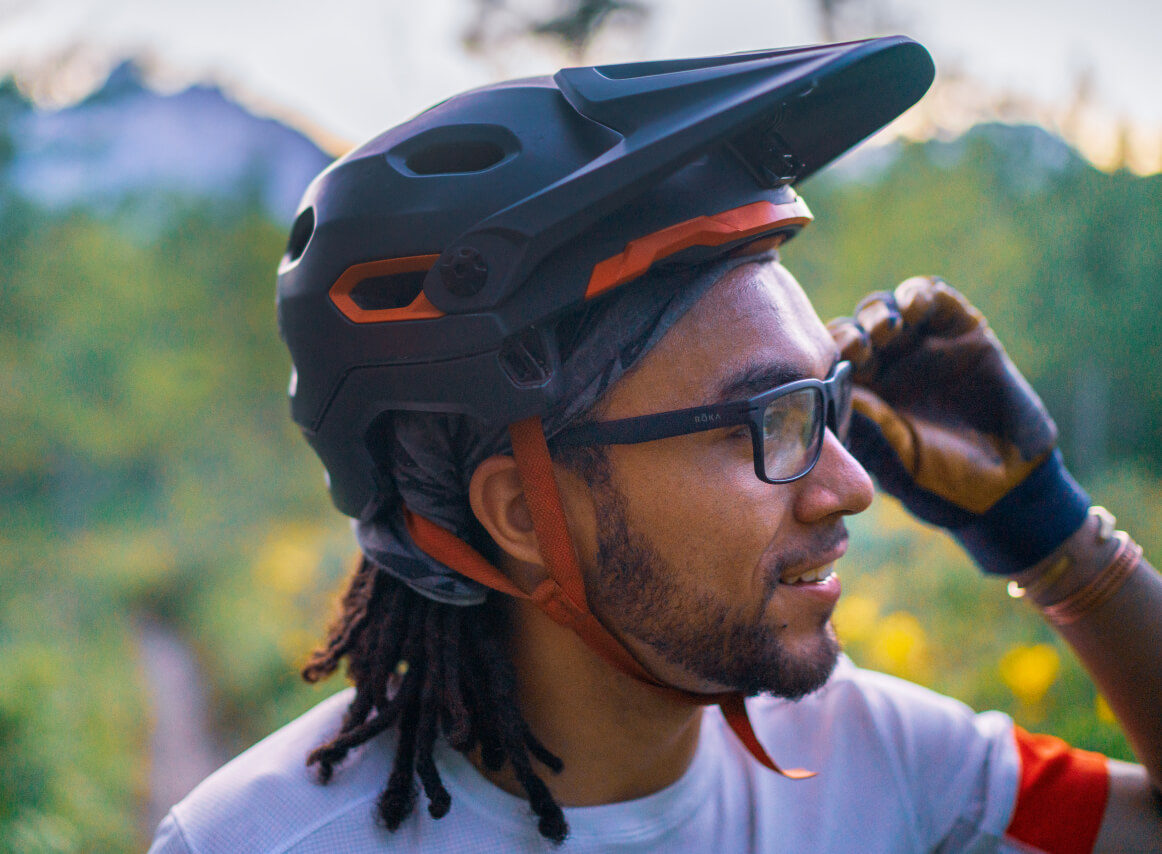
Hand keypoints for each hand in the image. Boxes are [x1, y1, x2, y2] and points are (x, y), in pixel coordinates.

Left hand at [828, 276, 1089, 573]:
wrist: (1005, 487)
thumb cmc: (941, 482)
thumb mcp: (896, 457)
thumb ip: (869, 423)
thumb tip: (835, 391)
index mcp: (862, 394)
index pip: (830, 360)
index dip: (826, 355)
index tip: (832, 364)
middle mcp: (887, 366)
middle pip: (854, 329)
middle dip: (851, 332)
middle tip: (859, 346)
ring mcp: (924, 346)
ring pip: (887, 309)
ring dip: (879, 312)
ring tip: (886, 330)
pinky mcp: (963, 332)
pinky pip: (935, 299)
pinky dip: (920, 293)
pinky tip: (914, 306)